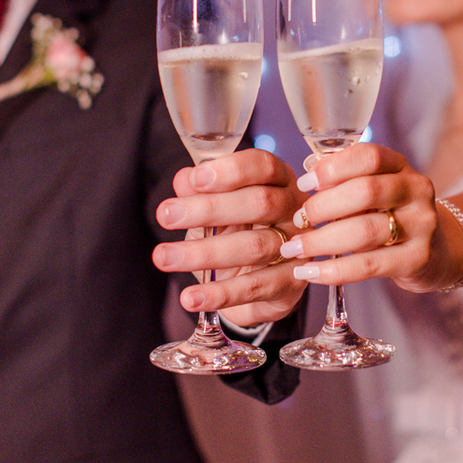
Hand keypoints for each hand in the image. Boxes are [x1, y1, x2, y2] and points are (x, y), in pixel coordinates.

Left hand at [153, 148, 309, 326]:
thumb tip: (183, 179)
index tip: (195, 178)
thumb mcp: (214, 212)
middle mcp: (294, 210)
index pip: (264, 166)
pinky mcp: (292, 283)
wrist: (257, 286)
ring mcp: (298, 247)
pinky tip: (191, 296)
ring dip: (204, 253)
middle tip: (167, 215)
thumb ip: (200, 192)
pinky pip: (255, 287)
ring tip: (165, 257)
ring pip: (254, 247)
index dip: (231, 170)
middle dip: (209, 208)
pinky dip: (220, 293)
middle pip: (260, 202)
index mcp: (279, 181)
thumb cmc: (237, 235)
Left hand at [278, 144, 462, 292]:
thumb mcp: (374, 189)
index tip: (304, 183)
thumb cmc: (390, 215)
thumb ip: (344, 178)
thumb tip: (308, 169)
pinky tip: (310, 273)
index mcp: (401, 166)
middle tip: (297, 219)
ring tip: (295, 248)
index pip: (370, 156)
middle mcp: (416, 190)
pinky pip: (369, 265)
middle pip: (366, 191)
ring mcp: (422, 225)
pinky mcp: (418, 259)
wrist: (435, 251)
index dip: (333, 167)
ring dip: (321, 241)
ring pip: (365, 231)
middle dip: (323, 206)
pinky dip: (334, 270)